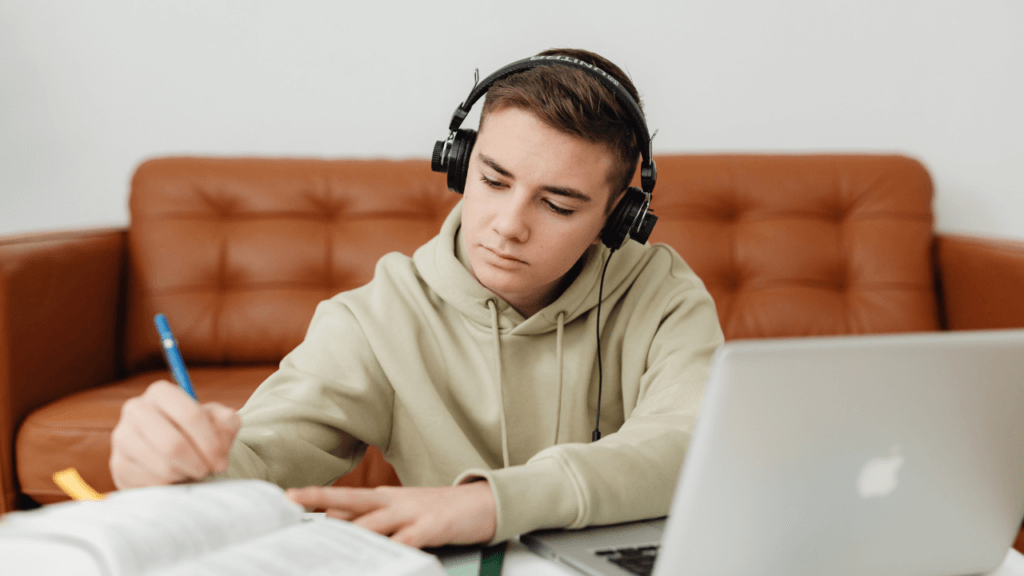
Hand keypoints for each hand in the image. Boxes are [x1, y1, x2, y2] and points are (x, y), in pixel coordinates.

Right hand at [110, 380, 240, 488]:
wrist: (172, 452)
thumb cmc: (198, 434)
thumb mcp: (218, 422)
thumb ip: (227, 422)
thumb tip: (224, 428)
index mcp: (161, 392)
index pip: (191, 416)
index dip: (211, 443)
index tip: (221, 460)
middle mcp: (136, 409)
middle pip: (173, 444)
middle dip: (198, 463)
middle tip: (208, 470)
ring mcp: (122, 436)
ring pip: (162, 466)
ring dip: (185, 474)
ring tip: (192, 471)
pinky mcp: (118, 463)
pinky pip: (150, 482)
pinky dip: (171, 485)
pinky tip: (175, 478)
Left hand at [286, 481, 497, 547]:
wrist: (484, 502)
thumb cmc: (441, 511)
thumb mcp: (404, 511)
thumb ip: (374, 519)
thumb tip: (337, 524)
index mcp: (385, 497)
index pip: (344, 499)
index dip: (316, 499)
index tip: (288, 498)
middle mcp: (394, 501)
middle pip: (350, 500)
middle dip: (319, 499)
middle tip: (291, 499)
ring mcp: (412, 512)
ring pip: (372, 522)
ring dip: (347, 533)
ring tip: (324, 546)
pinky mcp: (431, 526)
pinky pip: (406, 542)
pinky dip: (392, 551)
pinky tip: (379, 559)